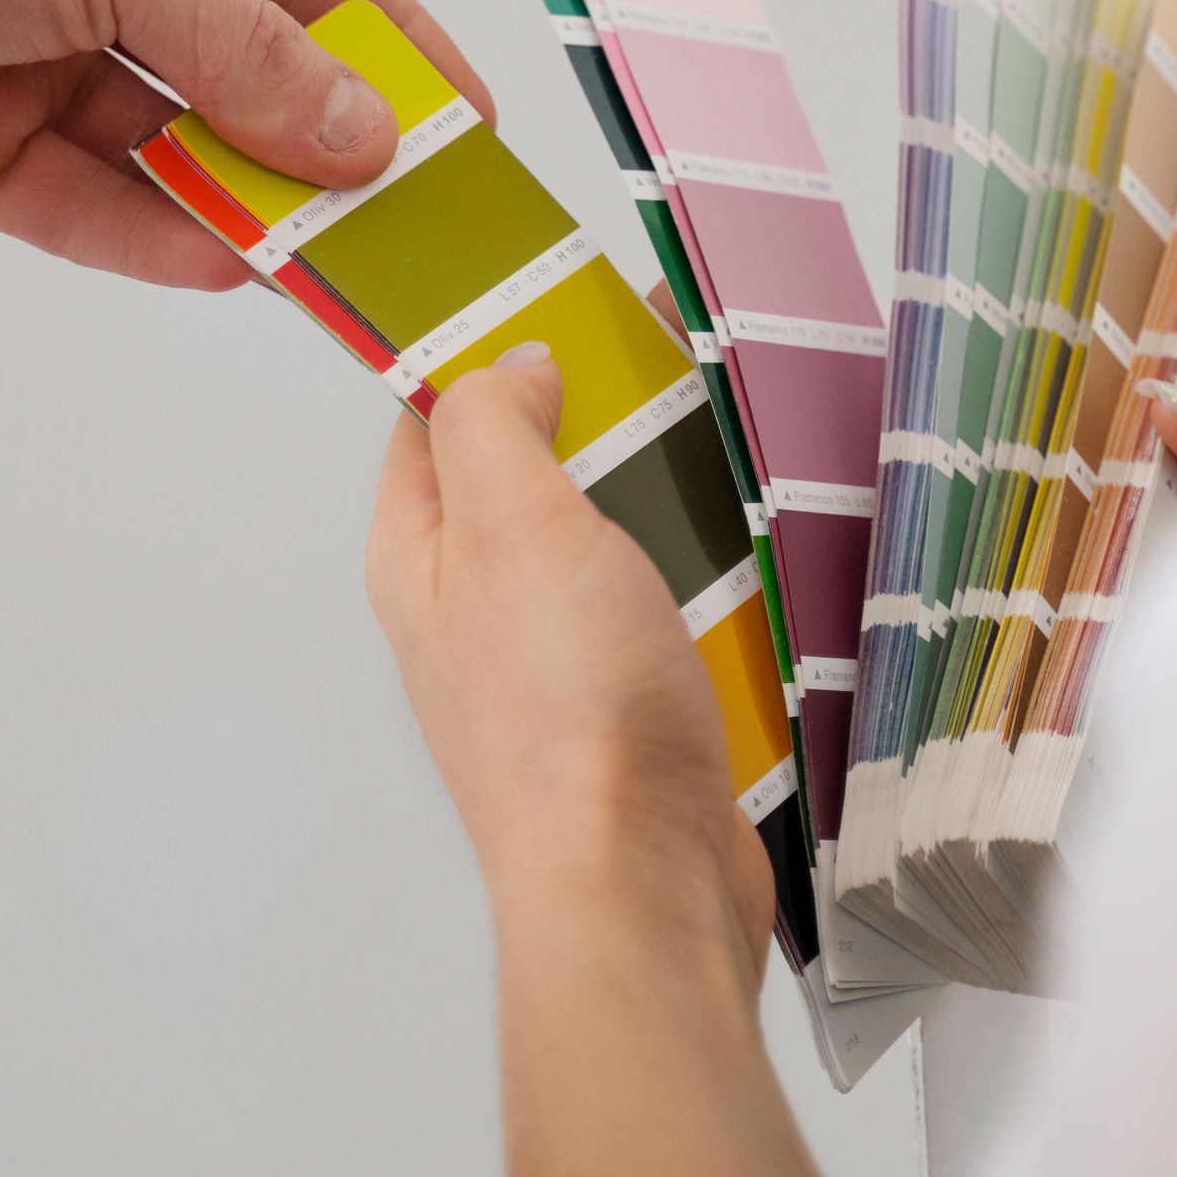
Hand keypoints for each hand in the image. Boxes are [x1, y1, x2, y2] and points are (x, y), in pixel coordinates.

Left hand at [0, 0, 488, 288]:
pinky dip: (156, 238)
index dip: (391, 39)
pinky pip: (80, 202)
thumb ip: (247, 48)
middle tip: (408, 216)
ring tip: (334, 262)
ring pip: (169, 148)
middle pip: (245, 65)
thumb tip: (359, 128)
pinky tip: (228, 268)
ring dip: (249, 204)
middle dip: (324, 140)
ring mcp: (25, 51)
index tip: (460, 118)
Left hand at [367, 344, 775, 978]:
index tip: (561, 297)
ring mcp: (558, 658)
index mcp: (424, 556)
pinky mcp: (633, 703)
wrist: (643, 879)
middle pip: (540, 470)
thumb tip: (509, 363)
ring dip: (675, 501)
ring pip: (618, 538)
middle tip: (671, 375)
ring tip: (723, 470)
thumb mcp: (513, 523)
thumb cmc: (567, 724)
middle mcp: (479, 607)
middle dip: (609, 421)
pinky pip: (676, 608)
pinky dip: (715, 578)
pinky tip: (753, 563)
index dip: (491, 347)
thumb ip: (496, 424)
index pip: (437, 418)